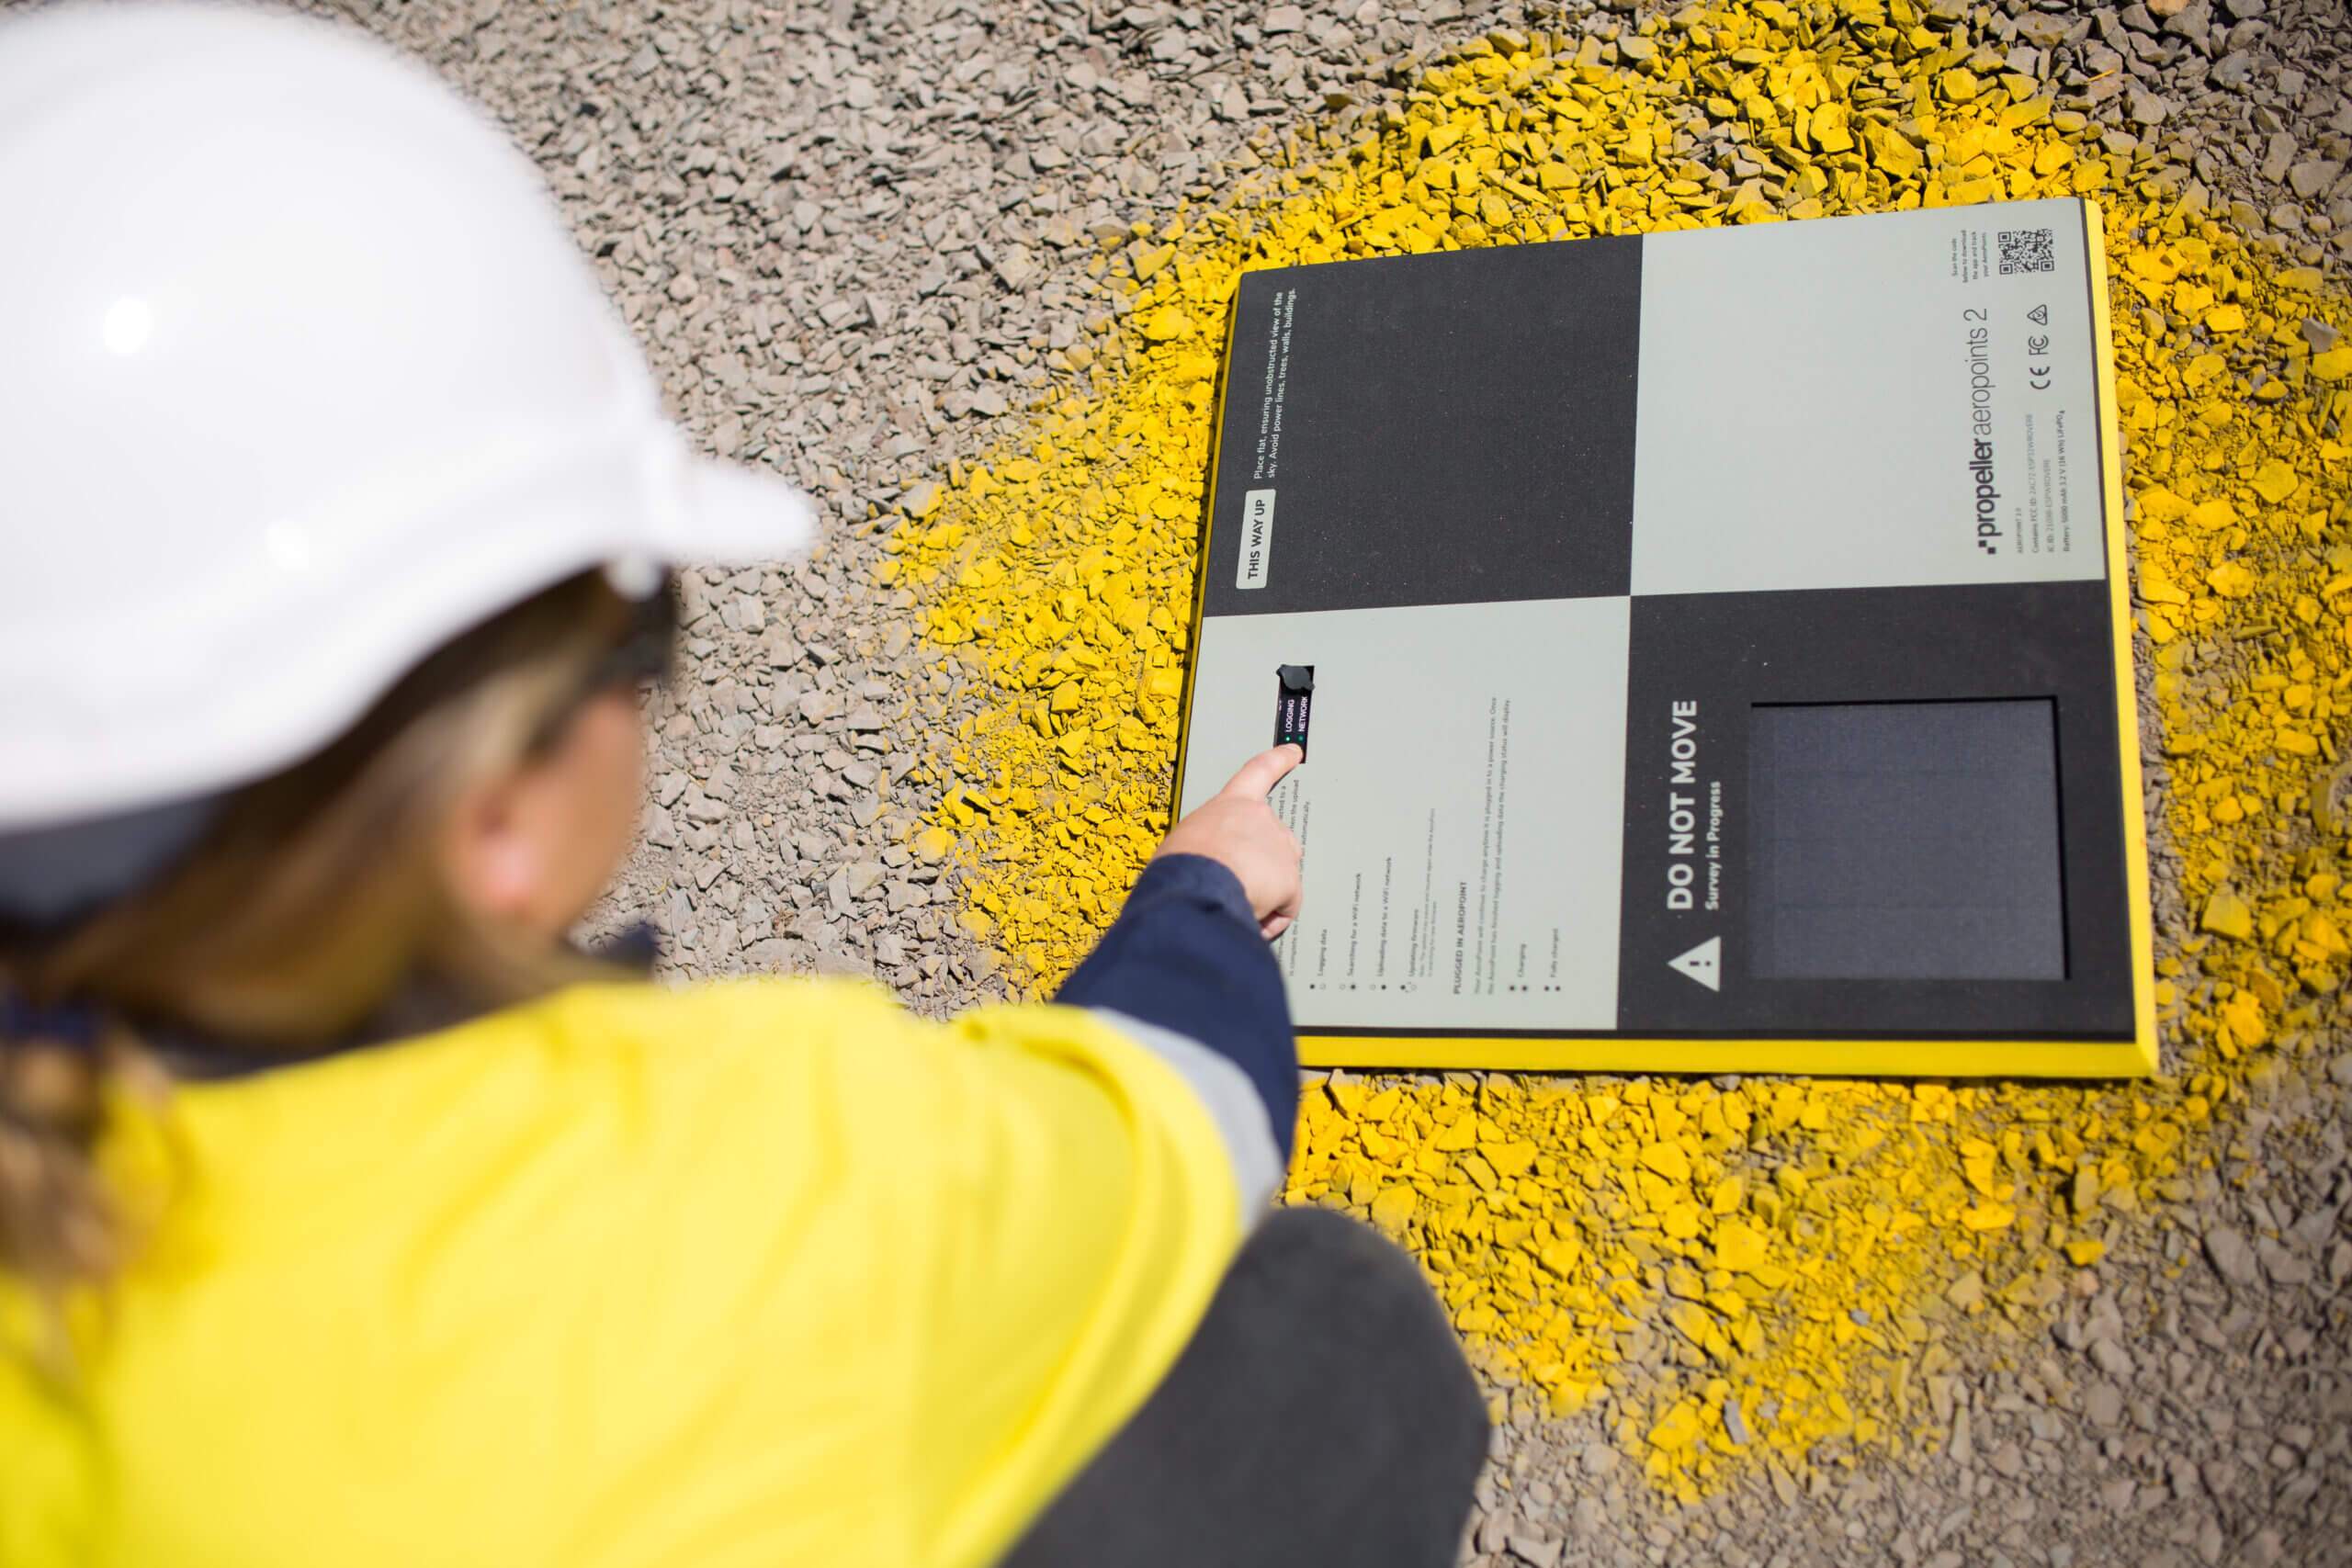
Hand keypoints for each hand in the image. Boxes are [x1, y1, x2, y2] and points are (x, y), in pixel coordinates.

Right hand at [1155, 746, 1303, 937]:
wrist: (1195, 883)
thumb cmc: (1179, 865)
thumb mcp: (1184, 841)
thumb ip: (1204, 843)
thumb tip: (1203, 865)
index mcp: (1230, 805)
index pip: (1259, 772)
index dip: (1278, 760)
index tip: (1293, 751)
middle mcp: (1260, 819)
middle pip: (1276, 837)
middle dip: (1265, 861)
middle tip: (1242, 883)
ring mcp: (1279, 848)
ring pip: (1282, 874)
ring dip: (1268, 892)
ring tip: (1240, 906)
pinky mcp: (1290, 879)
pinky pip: (1287, 905)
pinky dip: (1274, 917)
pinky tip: (1255, 922)